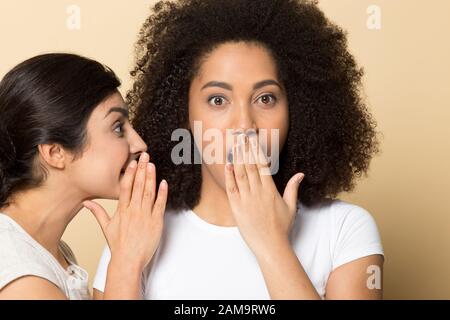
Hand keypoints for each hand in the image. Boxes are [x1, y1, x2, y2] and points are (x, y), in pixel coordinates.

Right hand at [83, 152, 167, 271]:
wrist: (128, 260)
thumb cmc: (118, 245)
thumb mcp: (106, 227)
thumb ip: (98, 212)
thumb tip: (86, 202)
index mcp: (122, 211)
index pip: (125, 187)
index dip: (129, 173)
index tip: (132, 162)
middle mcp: (133, 211)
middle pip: (138, 186)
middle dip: (141, 170)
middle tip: (145, 156)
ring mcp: (145, 216)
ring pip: (149, 193)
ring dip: (151, 177)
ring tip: (152, 165)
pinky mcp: (156, 222)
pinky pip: (159, 205)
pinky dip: (162, 193)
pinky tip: (164, 183)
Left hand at [224, 133, 303, 257]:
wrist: (270, 245)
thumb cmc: (281, 227)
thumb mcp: (291, 206)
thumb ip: (293, 188)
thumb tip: (301, 174)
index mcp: (270, 189)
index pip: (262, 164)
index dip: (256, 150)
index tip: (253, 139)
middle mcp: (257, 191)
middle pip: (249, 165)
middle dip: (245, 149)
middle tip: (240, 135)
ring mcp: (246, 198)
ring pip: (240, 173)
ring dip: (236, 158)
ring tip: (234, 144)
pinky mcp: (236, 207)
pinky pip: (231, 188)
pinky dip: (229, 176)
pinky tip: (227, 164)